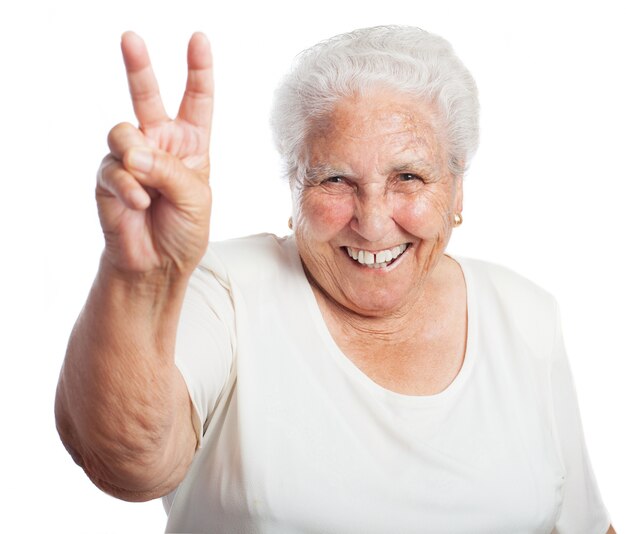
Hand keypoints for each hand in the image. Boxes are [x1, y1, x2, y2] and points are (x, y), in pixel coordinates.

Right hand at [96, 32, 212, 276]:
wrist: (158, 265)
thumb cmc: (184, 230)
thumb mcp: (195, 197)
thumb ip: (169, 170)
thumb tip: (132, 153)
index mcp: (190, 144)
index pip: (196, 100)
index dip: (198, 70)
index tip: (199, 40)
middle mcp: (159, 143)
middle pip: (147, 96)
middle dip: (139, 66)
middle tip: (131, 38)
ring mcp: (131, 158)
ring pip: (122, 132)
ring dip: (137, 158)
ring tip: (148, 185)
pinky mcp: (109, 176)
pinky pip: (114, 168)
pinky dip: (129, 188)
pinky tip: (140, 203)